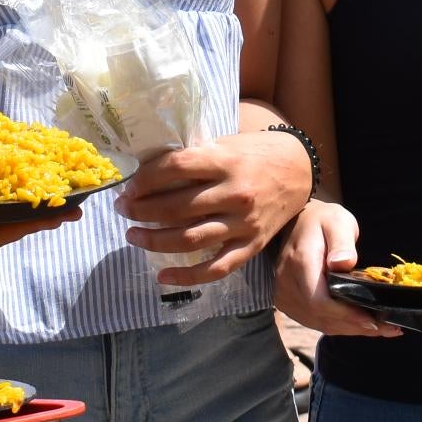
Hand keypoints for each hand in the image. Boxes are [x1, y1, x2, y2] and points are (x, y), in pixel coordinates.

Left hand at [121, 129, 313, 287]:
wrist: (298, 169)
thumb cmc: (253, 153)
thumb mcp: (224, 144)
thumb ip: (193, 158)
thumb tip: (147, 172)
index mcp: (225, 161)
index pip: (175, 169)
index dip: (145, 180)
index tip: (128, 187)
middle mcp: (235, 194)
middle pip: (176, 207)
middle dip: (141, 210)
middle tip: (123, 209)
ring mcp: (243, 224)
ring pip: (190, 239)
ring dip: (154, 240)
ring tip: (133, 235)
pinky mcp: (251, 245)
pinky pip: (216, 268)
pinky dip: (187, 276)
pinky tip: (162, 275)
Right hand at [271, 201, 397, 337]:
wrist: (299, 222)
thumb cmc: (323, 220)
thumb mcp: (337, 222)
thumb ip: (341, 242)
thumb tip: (343, 263)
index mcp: (300, 263)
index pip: (319, 300)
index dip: (345, 315)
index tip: (372, 320)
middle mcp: (288, 283)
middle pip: (321, 317)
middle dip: (355, 326)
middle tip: (388, 328)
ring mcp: (285, 295)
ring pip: (319, 323)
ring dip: (350, 329)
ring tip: (381, 328)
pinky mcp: (289, 302)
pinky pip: (315, 321)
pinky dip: (340, 326)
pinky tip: (361, 324)